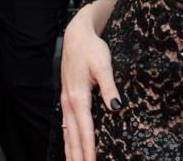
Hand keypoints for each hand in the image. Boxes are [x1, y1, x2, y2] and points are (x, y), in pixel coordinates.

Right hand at [60, 0, 120, 160]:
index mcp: (78, 96)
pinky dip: (68, 138)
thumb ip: (109, 86)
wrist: (76, 34)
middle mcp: (69, 101)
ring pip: (67, 131)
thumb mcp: (103, 64)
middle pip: (73, 135)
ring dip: (70, 150)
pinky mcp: (66, 97)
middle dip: (77, 155)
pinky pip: (66, 124)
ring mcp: (65, 99)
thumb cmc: (91, 48)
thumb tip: (116, 106)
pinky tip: (69, 145)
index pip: (85, 129)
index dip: (89, 149)